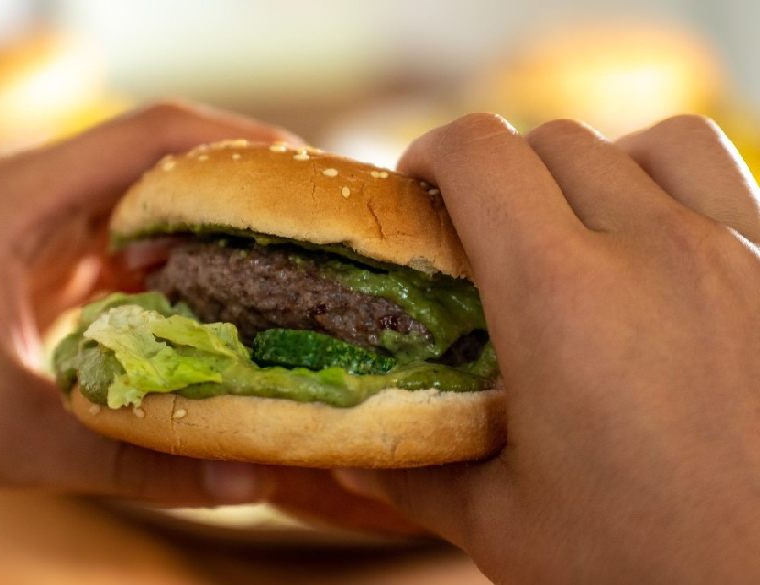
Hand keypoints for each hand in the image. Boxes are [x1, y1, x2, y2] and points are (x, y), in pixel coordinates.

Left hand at [0, 102, 415, 534]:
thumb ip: (130, 459)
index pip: (152, 135)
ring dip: (202, 241)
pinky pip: (115, 266)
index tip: (303, 176)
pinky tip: (206, 319)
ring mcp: (26, 244)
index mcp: (19, 199)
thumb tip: (244, 480)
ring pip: (137, 219)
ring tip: (275, 271)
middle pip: (154, 169)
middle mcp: (27, 205)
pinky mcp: (27, 284)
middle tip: (305, 230)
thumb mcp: (9, 436)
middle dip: (233, 194)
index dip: (236, 143)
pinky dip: (166, 284)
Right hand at [336, 114, 759, 581]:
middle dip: (500, 172)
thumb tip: (354, 464)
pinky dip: (675, 183)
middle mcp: (654, 251)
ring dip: (597, 163)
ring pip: (650, 140)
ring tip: (578, 221)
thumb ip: (419, 477)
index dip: (432, 153)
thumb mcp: (508, 528)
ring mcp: (738, 252)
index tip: (418, 188)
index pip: (479, 155)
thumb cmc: (648, 570)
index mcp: (559, 300)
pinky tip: (661, 244)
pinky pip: (726, 175)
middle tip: (484, 230)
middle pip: (553, 142)